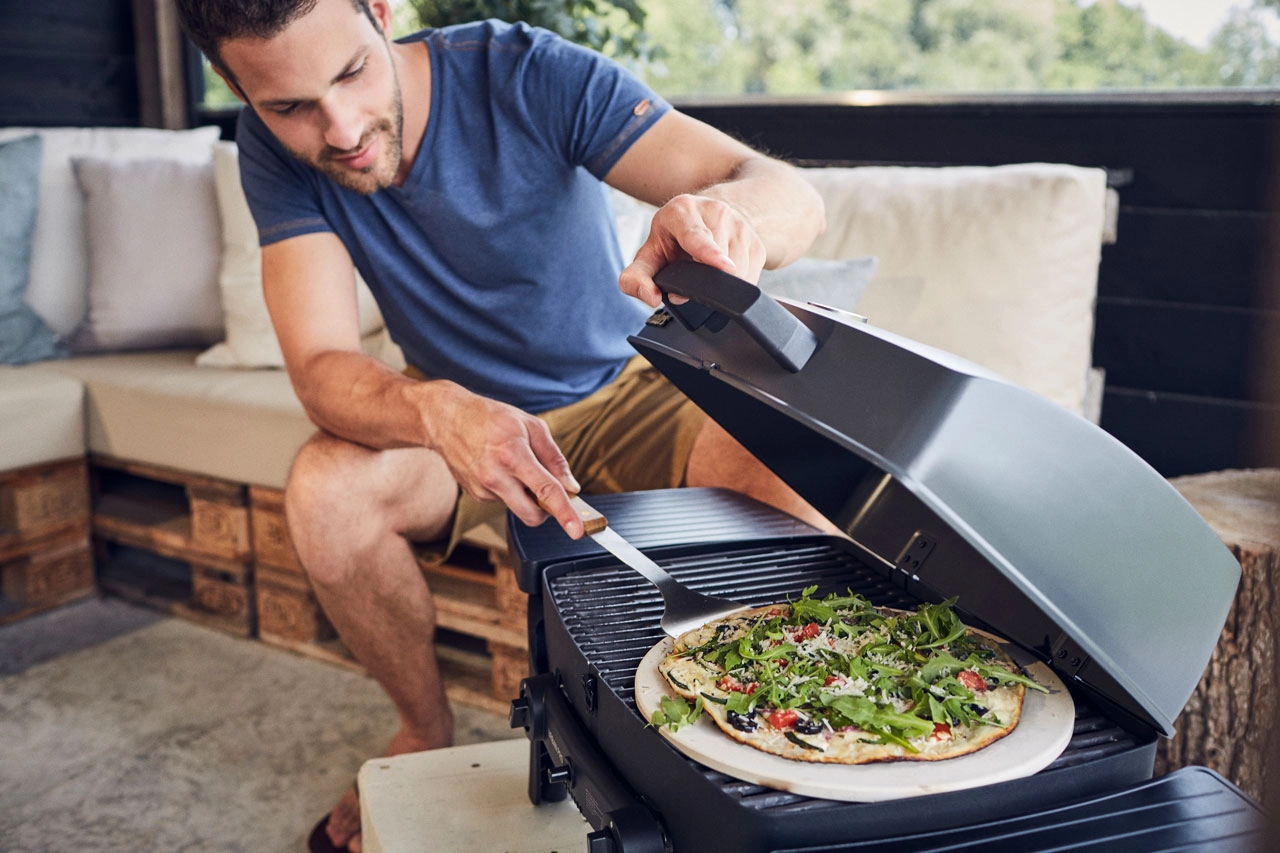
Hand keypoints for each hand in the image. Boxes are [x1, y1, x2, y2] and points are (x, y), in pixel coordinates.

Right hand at [424, 383, 585, 537]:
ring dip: (526, 494)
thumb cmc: (490, 418)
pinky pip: (505, 500)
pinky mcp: (476, 496)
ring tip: (515, 464)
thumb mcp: (531, 426)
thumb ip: (554, 458)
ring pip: (519, 507)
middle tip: (550, 491)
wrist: (447, 419)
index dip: (565, 513)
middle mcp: (495, 477)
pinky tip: (500, 468)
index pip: (545, 491)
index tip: (576, 530)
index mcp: (513, 455)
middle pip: (532, 514)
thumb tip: (571, 486)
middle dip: (547, 511)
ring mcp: (483, 489)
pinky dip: (511, 490)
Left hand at [619, 193, 766, 306]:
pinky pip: (752, 275)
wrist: (702, 219)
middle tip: (689, 282)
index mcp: (682, 211)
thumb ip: (635, 279)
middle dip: (706, 282)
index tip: (724, 268)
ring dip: (722, 285)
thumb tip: (651, 297)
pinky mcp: (756, 241)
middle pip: (720, 259)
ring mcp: (739, 224)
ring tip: (705, 273)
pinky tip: (723, 274)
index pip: (698, 235)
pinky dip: (737, 284)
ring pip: (739, 270)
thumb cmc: (672, 241)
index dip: (710, 253)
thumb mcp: (647, 257)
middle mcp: (714, 210)